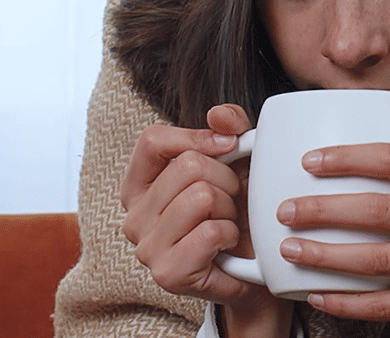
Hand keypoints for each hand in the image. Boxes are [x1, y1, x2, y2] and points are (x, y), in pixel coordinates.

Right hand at [120, 104, 291, 336]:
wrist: (256, 267)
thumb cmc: (239, 212)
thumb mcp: (235, 162)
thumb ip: (228, 128)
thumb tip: (220, 116)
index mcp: (140, 185)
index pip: (152, 140)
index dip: (196, 137)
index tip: (228, 148)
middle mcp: (133, 216)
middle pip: (188, 166)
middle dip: (226, 179)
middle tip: (230, 202)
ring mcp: (146, 247)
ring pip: (201, 196)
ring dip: (230, 208)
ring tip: (227, 223)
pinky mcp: (168, 273)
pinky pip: (211, 231)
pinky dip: (231, 234)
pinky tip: (227, 245)